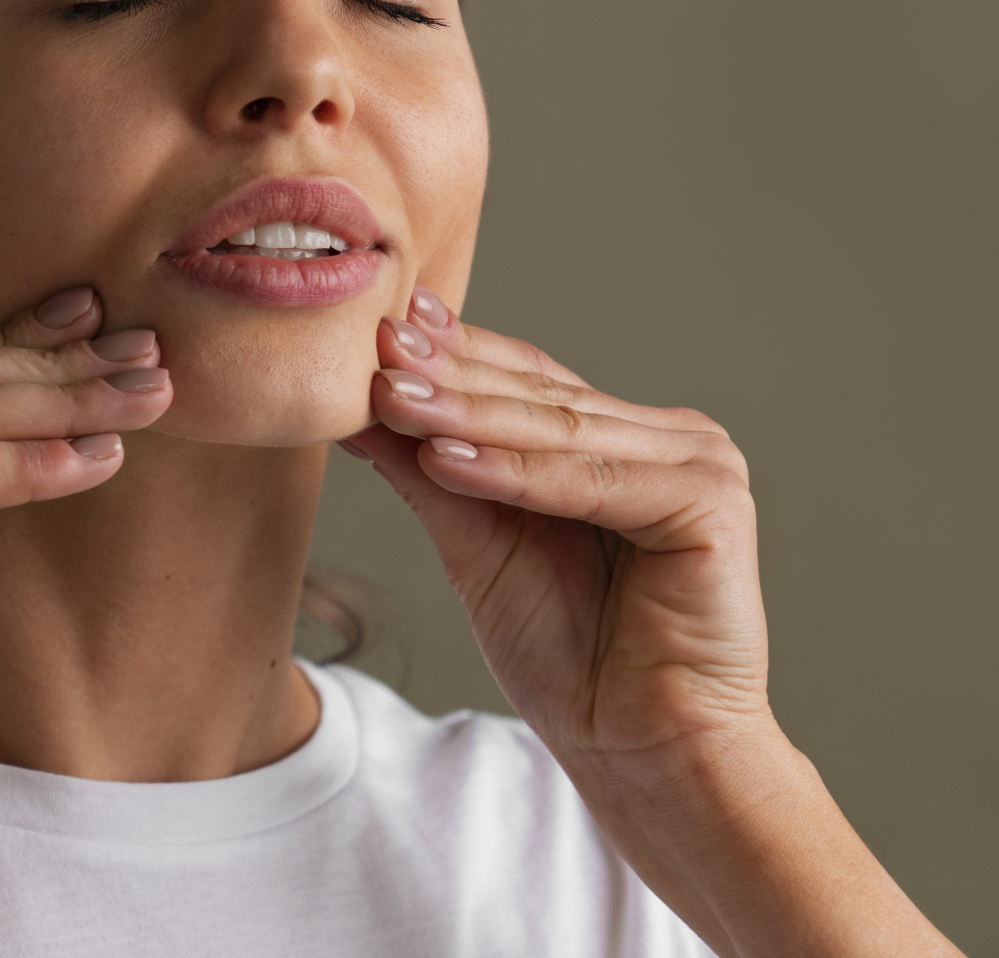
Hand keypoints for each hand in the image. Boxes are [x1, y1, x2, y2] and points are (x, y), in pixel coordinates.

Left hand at [340, 287, 766, 761]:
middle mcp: (671, 441)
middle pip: (541, 397)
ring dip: (467, 415)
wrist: (635, 749)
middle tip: (378, 347)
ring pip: (559, 433)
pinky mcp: (711, 507)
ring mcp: (700, 467)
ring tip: (392, 398)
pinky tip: (445, 459)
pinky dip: (514, 474)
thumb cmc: (567, 656)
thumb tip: (358, 406)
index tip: (385, 321)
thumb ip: (429, 471)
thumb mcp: (476, 545)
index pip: (529, 380)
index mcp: (624, 440)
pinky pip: (591, 482)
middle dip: (450, 374)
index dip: (458, 351)